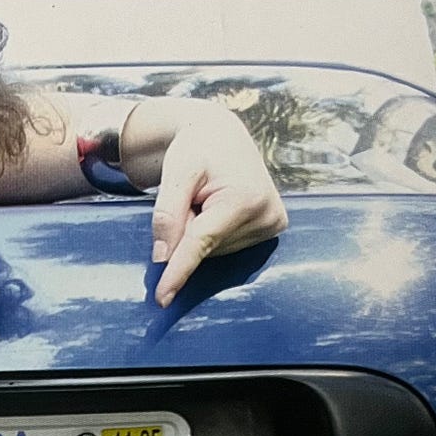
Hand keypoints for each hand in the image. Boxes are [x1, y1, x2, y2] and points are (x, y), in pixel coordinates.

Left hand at [137, 100, 287, 306]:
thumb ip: (167, 214)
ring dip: (200, 229)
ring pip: (214, 250)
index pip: (201, 243)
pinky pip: (226, 247)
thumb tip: (163, 258)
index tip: (162, 299)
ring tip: (209, 198)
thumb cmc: (197, 149)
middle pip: (205, 247)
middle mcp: (266, 215)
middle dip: (188, 228)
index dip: (178, 272)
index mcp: (244, 199)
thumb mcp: (176, 172)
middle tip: (194, 195)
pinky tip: (219, 210)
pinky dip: (213, 234)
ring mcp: (273, 225)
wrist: (223, 135)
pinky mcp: (273, 229)